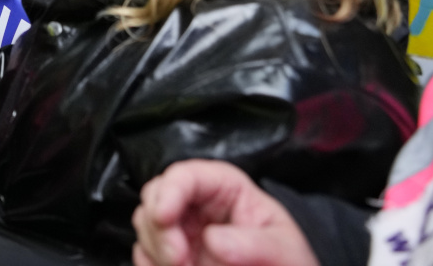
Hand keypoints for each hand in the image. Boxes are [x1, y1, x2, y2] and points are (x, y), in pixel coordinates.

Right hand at [131, 160, 316, 265]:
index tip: (164, 217)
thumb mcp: (284, 250)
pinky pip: (145, 253)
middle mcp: (197, 204)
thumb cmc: (288, 262)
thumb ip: (255, 245)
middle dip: (159, 229)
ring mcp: (181, 230)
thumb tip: (214, 240)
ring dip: (157, 251)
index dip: (169, 192)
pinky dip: (152, 264)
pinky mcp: (172, 254)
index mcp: (225, 188)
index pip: (185, 175)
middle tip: (179, 260)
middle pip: (155, 197)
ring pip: (145, 226)